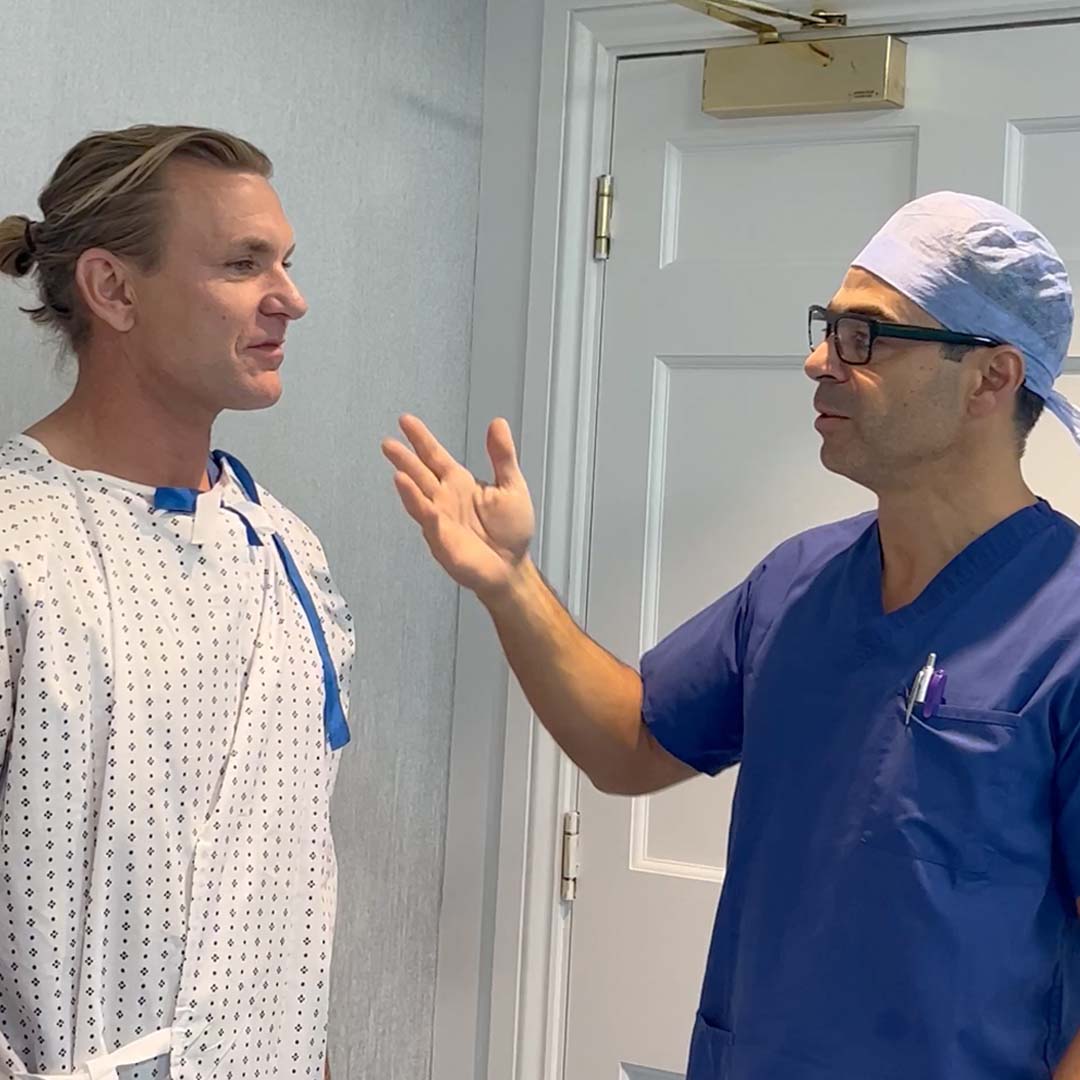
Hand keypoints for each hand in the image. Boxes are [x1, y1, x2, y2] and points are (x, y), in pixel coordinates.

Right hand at [382, 414, 535, 599]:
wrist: (513, 567)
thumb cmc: (510, 531)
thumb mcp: (512, 486)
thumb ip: (503, 456)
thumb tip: (497, 423)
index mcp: (459, 483)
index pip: (434, 456)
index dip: (420, 439)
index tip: (406, 421)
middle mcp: (444, 499)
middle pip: (420, 474)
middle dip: (404, 459)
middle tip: (388, 443)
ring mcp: (440, 520)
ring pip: (419, 498)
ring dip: (408, 485)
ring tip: (397, 469)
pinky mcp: (443, 542)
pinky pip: (430, 523)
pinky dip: (420, 508)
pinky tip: (411, 495)